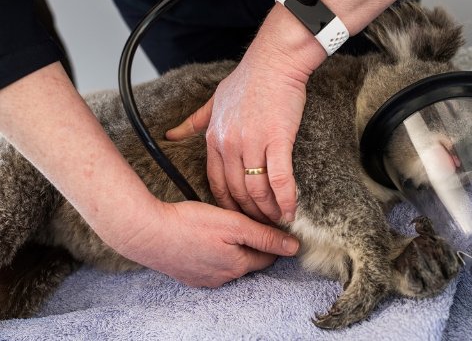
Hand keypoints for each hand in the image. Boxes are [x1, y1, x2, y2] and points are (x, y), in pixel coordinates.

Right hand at [111, 199, 299, 286]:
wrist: (146, 233)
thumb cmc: (190, 224)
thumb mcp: (234, 224)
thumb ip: (265, 236)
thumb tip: (294, 248)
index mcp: (238, 265)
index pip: (268, 256)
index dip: (273, 240)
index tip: (272, 226)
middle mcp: (223, 278)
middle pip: (249, 261)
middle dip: (252, 245)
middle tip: (246, 223)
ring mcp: (203, 279)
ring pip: (229, 263)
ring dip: (232, 249)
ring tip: (224, 229)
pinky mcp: (187, 275)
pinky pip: (209, 265)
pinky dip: (212, 253)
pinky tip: (205, 239)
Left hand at [167, 6, 324, 223]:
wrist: (274, 62)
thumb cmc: (248, 79)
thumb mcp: (213, 101)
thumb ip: (193, 122)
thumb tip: (171, 135)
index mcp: (214, 139)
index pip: (216, 183)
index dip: (227, 205)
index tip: (238, 217)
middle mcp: (230, 145)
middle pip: (237, 192)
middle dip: (249, 214)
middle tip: (262, 228)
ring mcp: (252, 143)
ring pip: (257, 190)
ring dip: (268, 212)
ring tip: (278, 224)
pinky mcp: (277, 140)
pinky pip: (279, 179)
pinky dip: (286, 200)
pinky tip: (291, 212)